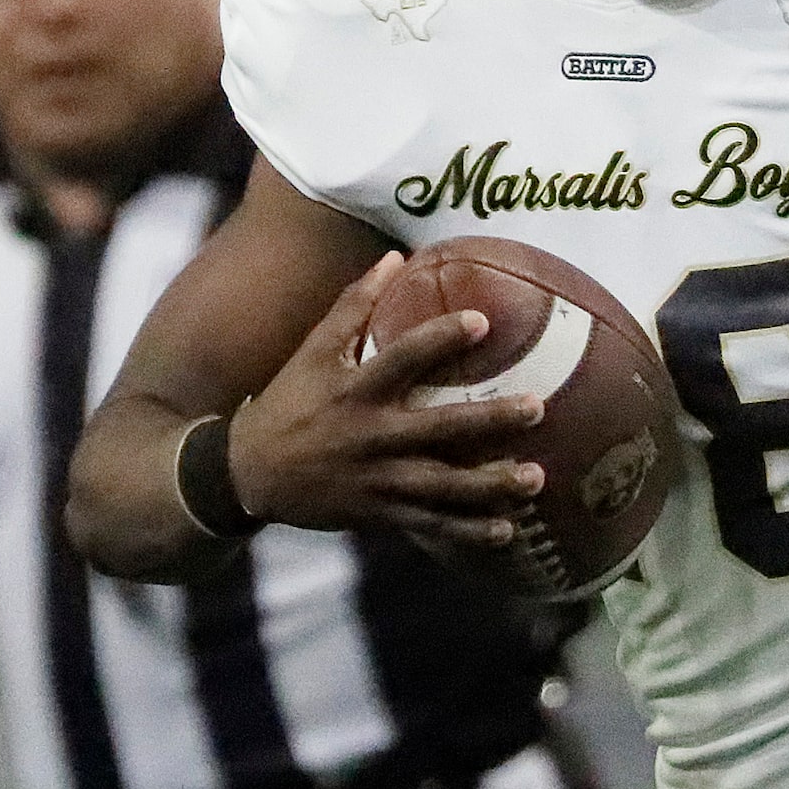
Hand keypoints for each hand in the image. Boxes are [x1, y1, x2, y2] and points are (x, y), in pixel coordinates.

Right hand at [226, 252, 545, 546]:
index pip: (403, 357)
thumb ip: (354, 305)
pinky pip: (429, 526)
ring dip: (491, 484)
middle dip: (490, 421)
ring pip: (443, 486)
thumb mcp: (313, 350)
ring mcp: (378, 480)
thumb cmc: (289, 401)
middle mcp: (371, 436)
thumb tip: (396, 256)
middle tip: (537, 408)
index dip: (442, 338)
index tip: (483, 321)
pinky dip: (467, 532)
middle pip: (439, 429)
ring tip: (536, 478)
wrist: (251, 473)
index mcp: (356, 390)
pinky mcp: (379, 514)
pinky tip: (506, 531)